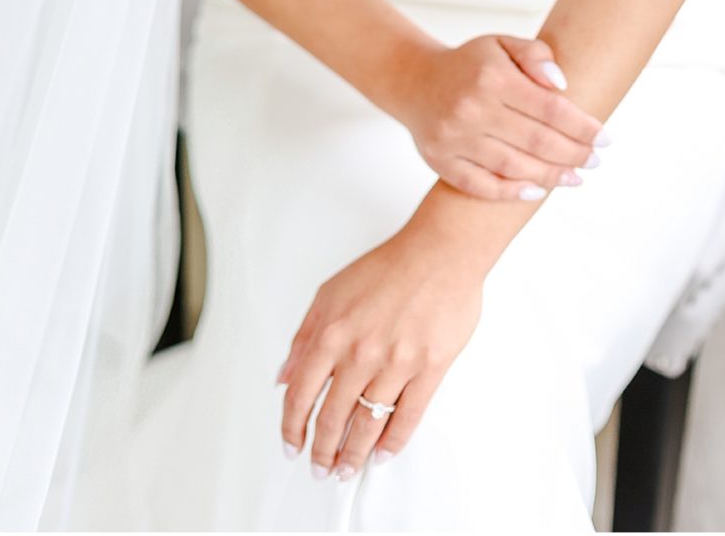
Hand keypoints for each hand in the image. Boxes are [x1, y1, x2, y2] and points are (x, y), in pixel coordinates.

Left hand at [276, 225, 481, 480]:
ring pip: (367, 425)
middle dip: (322, 450)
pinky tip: (383, 453)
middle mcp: (360, 355)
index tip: (291, 444)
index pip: (300, 394)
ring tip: (345, 470)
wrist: (439, 253)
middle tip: (319, 468)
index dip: (292, 427)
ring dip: (353, 454)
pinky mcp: (428, 370)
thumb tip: (285, 374)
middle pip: (332, 418)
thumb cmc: (389, 266)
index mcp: (331, 334)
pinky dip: (393, 442)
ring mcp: (396, 365)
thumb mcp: (330, 292)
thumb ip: (304, 336)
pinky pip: (407, 417)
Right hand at [391, 33, 608, 200]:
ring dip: (550, 176)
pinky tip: (536, 190)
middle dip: (573, 155)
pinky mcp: (440, 161)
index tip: (604, 139)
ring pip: (513, 166)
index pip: (550, 108)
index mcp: (492, 77)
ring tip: (574, 178)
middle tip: (594, 162)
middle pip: (536, 141)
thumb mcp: (501, 45)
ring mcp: (454, 137)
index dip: (583, 127)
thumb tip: (562, 84)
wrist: (415, 81)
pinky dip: (511, 192)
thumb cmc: (469, 65)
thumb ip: (535, 55)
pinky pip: (481, 185)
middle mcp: (471, 108)